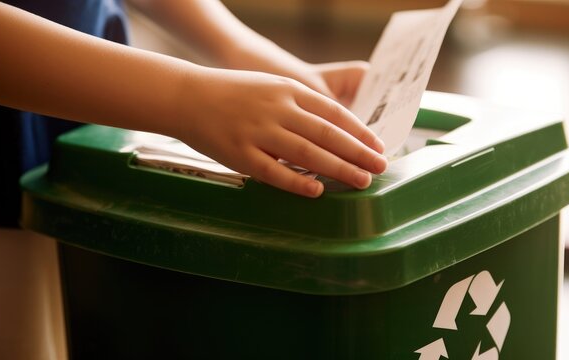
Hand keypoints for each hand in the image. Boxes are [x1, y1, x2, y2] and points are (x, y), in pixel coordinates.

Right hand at [176, 68, 386, 197]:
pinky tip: (317, 191)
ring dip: (339, 169)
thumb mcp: (271, 86)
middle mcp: (277, 110)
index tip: (379, 146)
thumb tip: (335, 131)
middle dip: (359, 153)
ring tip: (361, 181)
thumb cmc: (234, 92)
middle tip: (381, 167)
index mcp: (288, 90)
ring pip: (308, 154)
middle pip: (328, 135)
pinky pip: (274, 173)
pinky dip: (297, 183)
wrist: (187, 96)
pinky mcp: (240, 155)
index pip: (334, 113)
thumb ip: (300, 104)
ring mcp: (258, 132)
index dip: (360, 131)